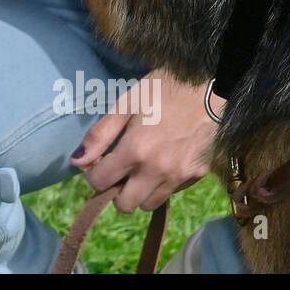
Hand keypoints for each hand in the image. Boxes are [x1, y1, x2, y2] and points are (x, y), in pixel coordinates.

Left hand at [70, 70, 217, 212]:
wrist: (212, 84)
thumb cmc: (164, 88)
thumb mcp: (126, 103)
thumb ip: (100, 135)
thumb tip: (77, 161)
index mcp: (135, 151)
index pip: (100, 182)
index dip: (93, 173)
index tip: (99, 161)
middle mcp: (157, 170)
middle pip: (125, 205)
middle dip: (115, 190)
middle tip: (119, 169)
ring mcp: (180, 176)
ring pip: (149, 204)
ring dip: (139, 191)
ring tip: (141, 167)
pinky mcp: (198, 176)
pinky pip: (171, 193)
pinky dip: (161, 185)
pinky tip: (163, 161)